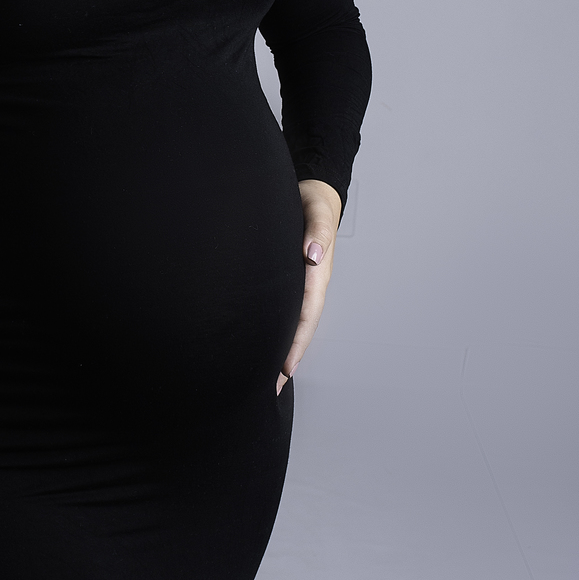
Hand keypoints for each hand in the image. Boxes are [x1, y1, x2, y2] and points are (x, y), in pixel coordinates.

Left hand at [277, 179, 342, 391]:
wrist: (312, 190)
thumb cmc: (313, 200)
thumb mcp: (316, 209)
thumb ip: (317, 229)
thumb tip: (314, 255)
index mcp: (317, 272)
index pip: (307, 314)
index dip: (296, 342)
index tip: (285, 368)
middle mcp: (309, 282)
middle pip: (299, 327)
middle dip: (286, 358)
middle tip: (270, 389)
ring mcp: (299, 283)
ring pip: (290, 322)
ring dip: (280, 348)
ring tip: (264, 377)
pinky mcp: (286, 278)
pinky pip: (282, 309)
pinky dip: (274, 329)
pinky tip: (261, 342)